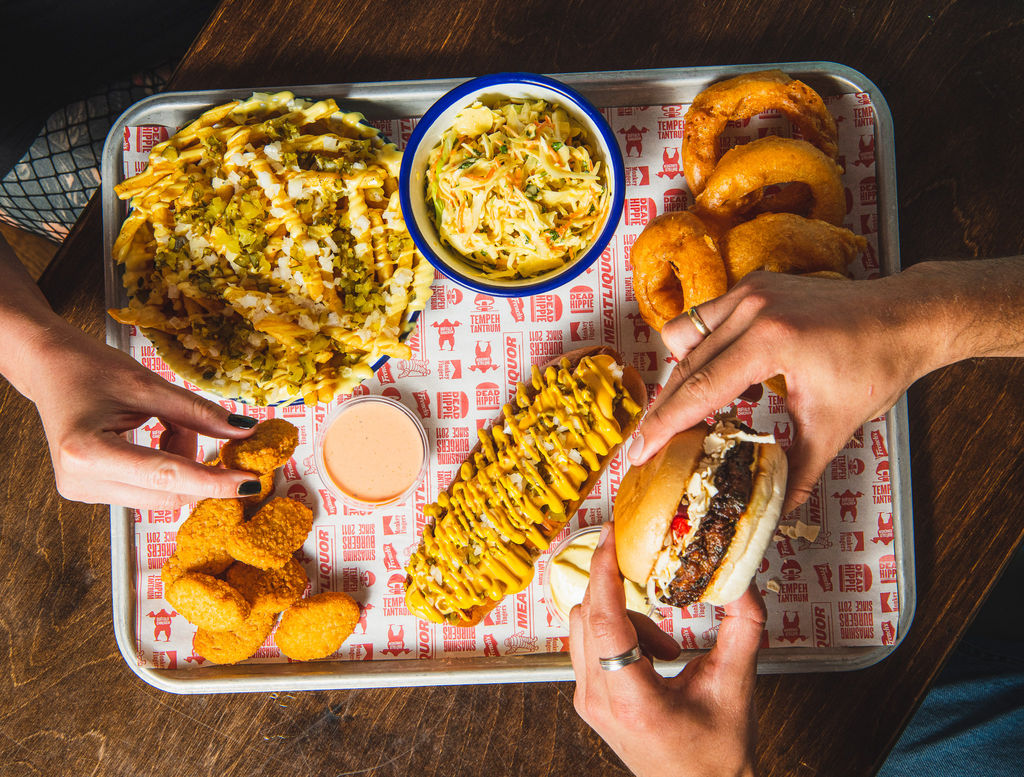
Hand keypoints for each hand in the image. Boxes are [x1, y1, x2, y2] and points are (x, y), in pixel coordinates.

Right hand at [23, 319, 261, 508]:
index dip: (214, 481)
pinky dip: (168, 467)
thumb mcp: (150, 384)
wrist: (48, 368)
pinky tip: (158, 435)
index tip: (251, 483)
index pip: (167, 476)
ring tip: (170, 423)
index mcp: (87, 451)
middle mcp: (81, 481)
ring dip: (183, 464)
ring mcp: (84, 491)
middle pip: (167, 493)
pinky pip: (148, 490)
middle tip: (211, 431)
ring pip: (162, 494)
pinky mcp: (91, 492)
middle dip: (200, 467)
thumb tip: (245, 431)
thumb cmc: (89, 368)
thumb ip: (199, 413)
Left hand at [569, 523, 762, 776]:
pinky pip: (588, 642)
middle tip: (648, 575)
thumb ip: (744, 626)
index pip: (603, 619)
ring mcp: (586, 700)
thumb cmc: (716, 753)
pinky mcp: (587, 698)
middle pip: (588, 614)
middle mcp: (598, 699)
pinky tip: (653, 657)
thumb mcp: (737, 685)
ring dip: (624, 617)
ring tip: (666, 648)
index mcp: (632, 698)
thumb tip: (742, 580)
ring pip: (584, 624)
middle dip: (621, 590)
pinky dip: (618, 633)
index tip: (612, 536)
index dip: (605, 570)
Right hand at [628, 271, 941, 512]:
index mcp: (770, 341)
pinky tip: (733, 375)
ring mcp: (751, 291)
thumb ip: (798, 472)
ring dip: (685, 372)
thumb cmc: (876, 365)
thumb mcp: (833, 426)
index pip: (699, 390)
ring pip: (686, 335)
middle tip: (651, 443)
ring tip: (705, 408)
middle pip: (684, 365)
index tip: (638, 451)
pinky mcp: (754, 285)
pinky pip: (707, 318)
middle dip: (666, 408)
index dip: (663, 425)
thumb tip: (777, 515)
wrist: (906, 317)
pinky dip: (707, 348)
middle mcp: (752, 308)